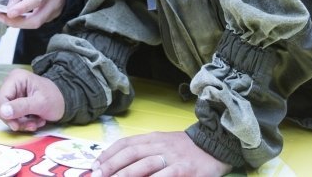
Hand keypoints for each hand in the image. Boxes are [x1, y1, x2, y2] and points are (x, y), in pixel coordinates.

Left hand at [0, 0, 65, 28]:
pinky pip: (37, 23)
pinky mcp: (51, 17)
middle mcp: (55, 2)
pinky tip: (15, 17)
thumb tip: (9, 8)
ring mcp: (55, 12)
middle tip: (1, 17)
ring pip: (36, 24)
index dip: (22, 8)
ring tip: (4, 18)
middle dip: (17, 22)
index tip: (9, 13)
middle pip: (36, 19)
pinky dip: (24, 22)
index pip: (37, 0)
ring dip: (18, 23)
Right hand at [0, 68, 63, 131]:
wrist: (66, 102)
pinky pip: (14, 117)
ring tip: (37, 123)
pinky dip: (24, 122)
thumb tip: (2, 112)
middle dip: (17, 120)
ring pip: (8, 115)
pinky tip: (36, 121)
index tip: (16, 125)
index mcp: (16, 79)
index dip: (5, 114)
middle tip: (31, 125)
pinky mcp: (17, 103)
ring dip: (22, 123)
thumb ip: (21, 107)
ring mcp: (15, 94)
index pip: (1, 98)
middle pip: (3, 108)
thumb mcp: (40, 103)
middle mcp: (12, 85)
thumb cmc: (55, 99)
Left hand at [92, 131, 230, 176]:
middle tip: (97, 176)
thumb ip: (145, 152)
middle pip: (131, 153)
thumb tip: (120, 166)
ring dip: (125, 175)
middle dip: (111, 166)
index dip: (108, 154)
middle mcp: (160, 145)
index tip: (94, 166)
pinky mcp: (185, 169)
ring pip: (144, 165)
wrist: (216, 145)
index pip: (126, 143)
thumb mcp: (164, 144)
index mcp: (154, 138)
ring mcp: (172, 157)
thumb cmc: (186, 149)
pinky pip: (165, 176)